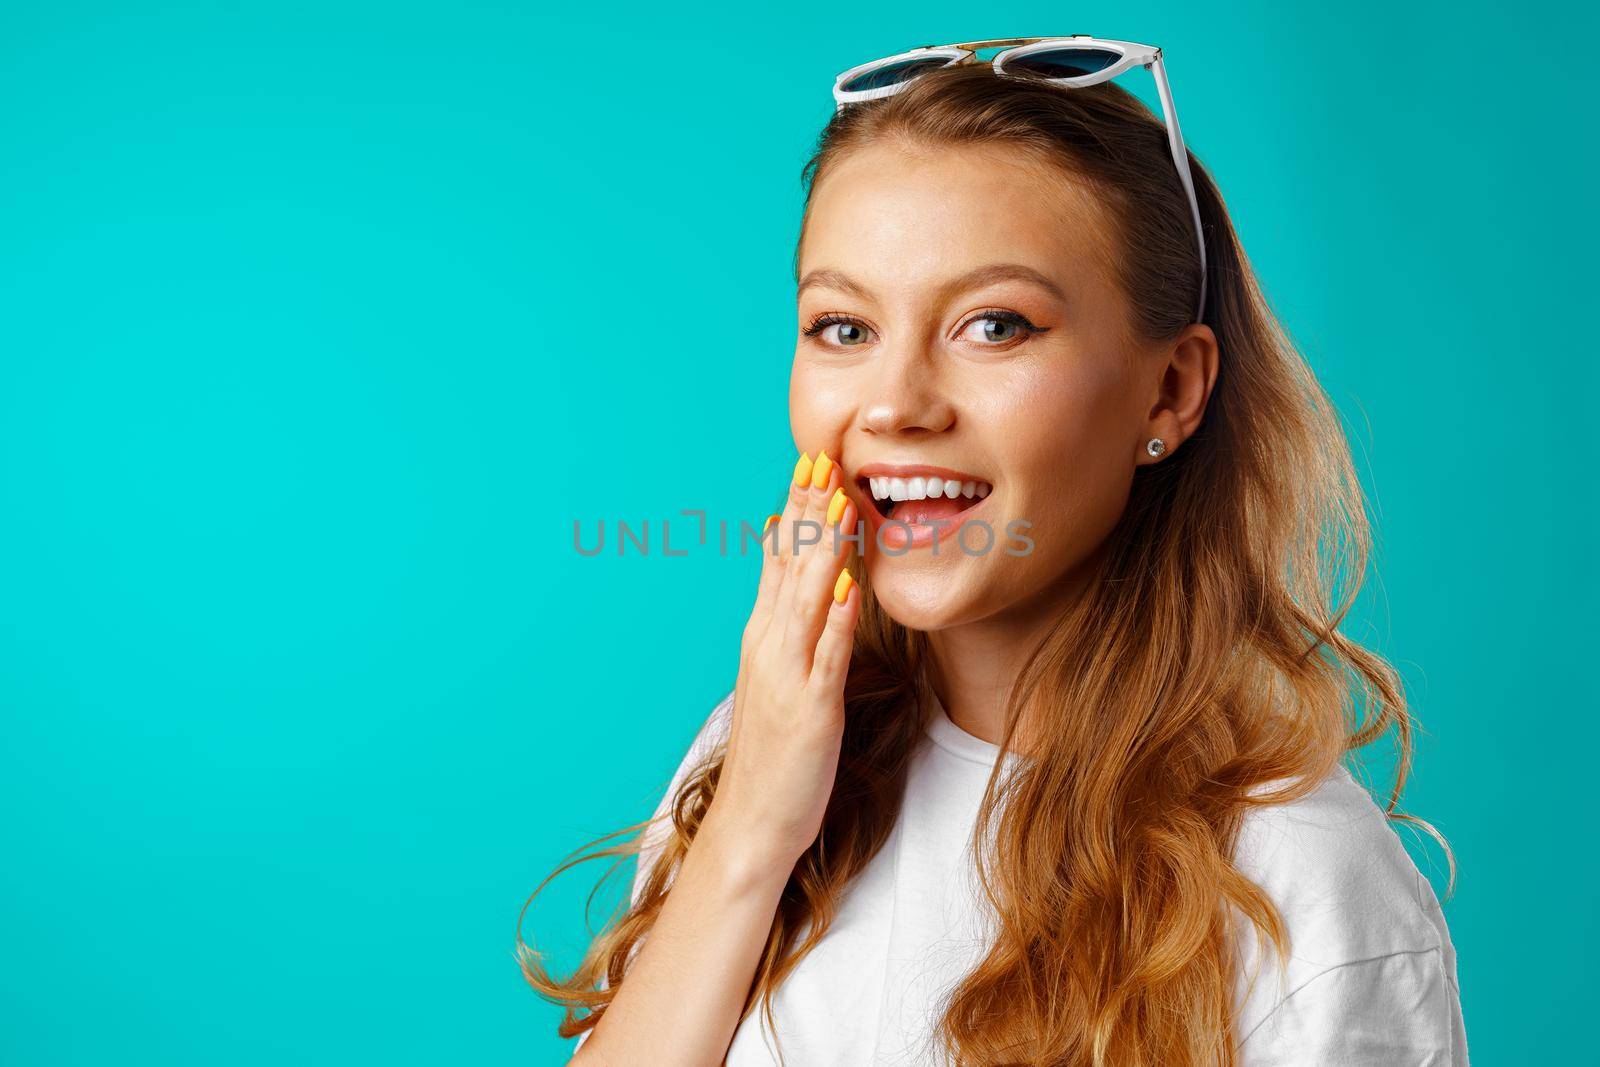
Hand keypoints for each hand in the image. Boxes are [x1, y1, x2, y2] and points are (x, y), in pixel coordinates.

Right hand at [707, 449, 862, 867]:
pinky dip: (838, 620)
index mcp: (764, 635)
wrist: (752, 822)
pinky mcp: (811, 708)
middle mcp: (770, 645)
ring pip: (808, 599)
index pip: (780, 558)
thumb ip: (788, 624)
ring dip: (825, 548)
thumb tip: (799, 571)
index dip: (798, 509)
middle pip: (791, 565)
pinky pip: (827, 657)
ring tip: (842, 501)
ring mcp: (788, 675)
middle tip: (824, 457)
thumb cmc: (774, 753)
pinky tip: (852, 587)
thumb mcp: (778, 676)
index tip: (813, 463)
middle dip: (809, 511)